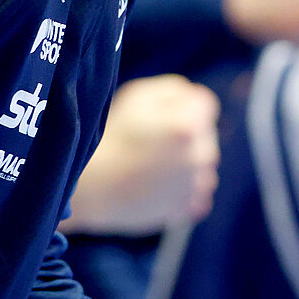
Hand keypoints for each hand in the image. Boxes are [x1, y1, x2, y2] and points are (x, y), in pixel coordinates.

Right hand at [61, 75, 219, 233]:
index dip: (180, 108)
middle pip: (205, 137)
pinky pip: (198, 194)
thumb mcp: (138, 96)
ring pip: (203, 166)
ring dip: (187, 164)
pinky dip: (184, 191)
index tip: (158, 118)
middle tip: (151, 144)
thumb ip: (175, 90)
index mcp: (190, 124)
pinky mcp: (187, 208)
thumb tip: (197, 98)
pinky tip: (160, 186)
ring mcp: (194, 185)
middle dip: (186, 136)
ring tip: (153, 167)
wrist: (93, 186)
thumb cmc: (113, 136)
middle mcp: (200, 155)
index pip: (205, 106)